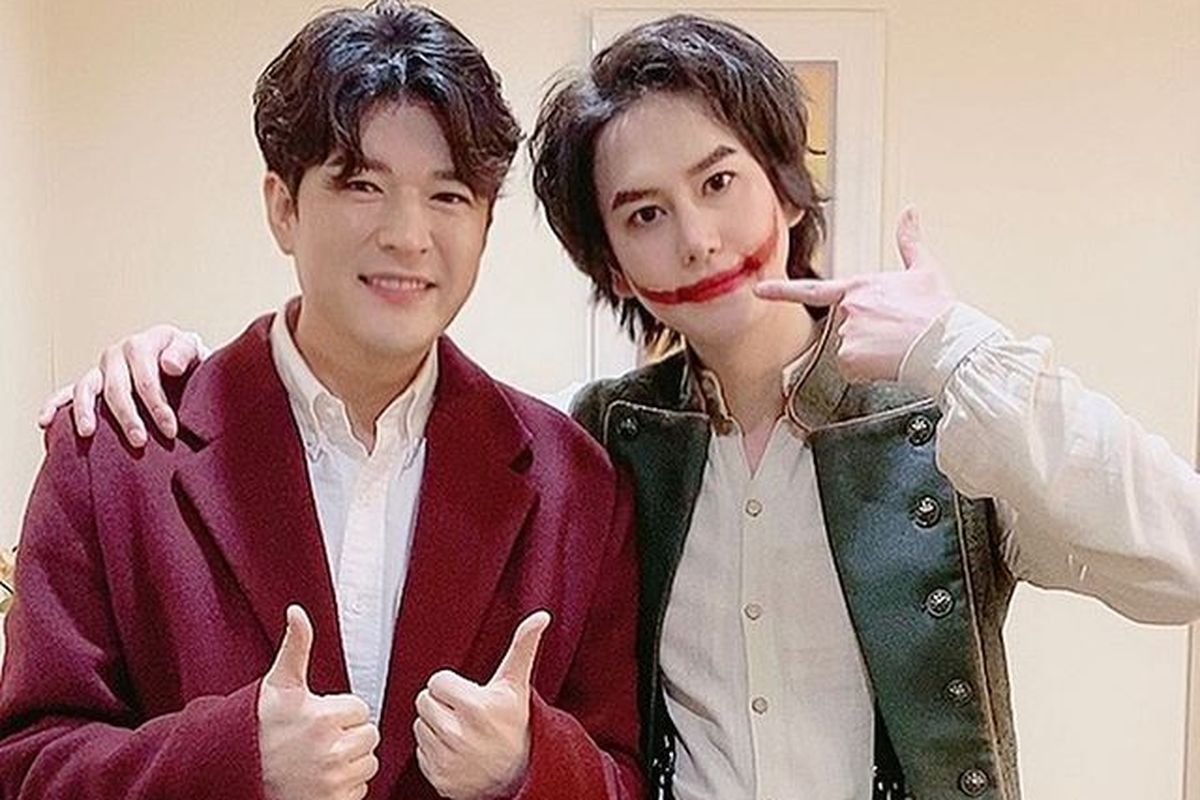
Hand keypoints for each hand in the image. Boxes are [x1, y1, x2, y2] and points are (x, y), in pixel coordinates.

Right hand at [36, 325, 208, 446]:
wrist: (179, 358)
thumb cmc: (187, 359)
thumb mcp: (194, 350)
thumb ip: (184, 353)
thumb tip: (168, 365)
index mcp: (142, 345)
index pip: (146, 379)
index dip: (157, 406)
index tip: (170, 431)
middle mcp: (117, 354)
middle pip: (116, 388)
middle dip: (128, 417)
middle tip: (139, 441)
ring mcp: (101, 368)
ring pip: (87, 389)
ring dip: (86, 412)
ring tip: (88, 434)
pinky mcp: (92, 381)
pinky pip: (67, 392)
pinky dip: (54, 405)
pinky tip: (44, 422)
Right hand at [259, 605, 380, 799]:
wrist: (235, 770)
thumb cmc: (259, 725)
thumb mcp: (279, 682)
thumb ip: (297, 645)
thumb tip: (297, 611)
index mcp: (323, 719)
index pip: (361, 710)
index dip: (342, 711)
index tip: (318, 716)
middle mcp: (330, 752)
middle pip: (369, 737)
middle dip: (349, 734)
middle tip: (320, 737)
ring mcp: (331, 782)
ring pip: (367, 764)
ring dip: (350, 760)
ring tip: (320, 756)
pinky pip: (360, 790)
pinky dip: (345, 786)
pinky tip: (320, 778)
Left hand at [414, 611, 550, 799]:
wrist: (521, 773)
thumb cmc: (515, 723)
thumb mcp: (517, 684)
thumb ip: (523, 646)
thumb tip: (540, 617)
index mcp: (476, 707)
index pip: (436, 682)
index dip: (452, 686)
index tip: (469, 695)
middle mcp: (459, 735)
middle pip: (423, 702)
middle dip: (441, 704)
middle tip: (463, 712)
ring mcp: (448, 759)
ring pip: (419, 726)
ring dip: (435, 726)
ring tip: (460, 730)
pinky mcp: (439, 778)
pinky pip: (420, 752)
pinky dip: (433, 751)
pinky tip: (454, 750)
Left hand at [755, 208, 953, 382]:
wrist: (946, 342)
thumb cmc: (938, 311)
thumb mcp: (925, 270)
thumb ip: (909, 242)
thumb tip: (910, 212)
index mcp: (859, 287)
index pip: (811, 289)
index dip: (782, 290)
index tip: (759, 290)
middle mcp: (847, 310)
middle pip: (844, 329)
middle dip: (865, 335)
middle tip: (894, 334)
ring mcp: (846, 334)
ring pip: (848, 353)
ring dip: (868, 354)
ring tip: (896, 347)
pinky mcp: (850, 358)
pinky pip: (853, 371)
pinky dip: (868, 371)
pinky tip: (889, 363)